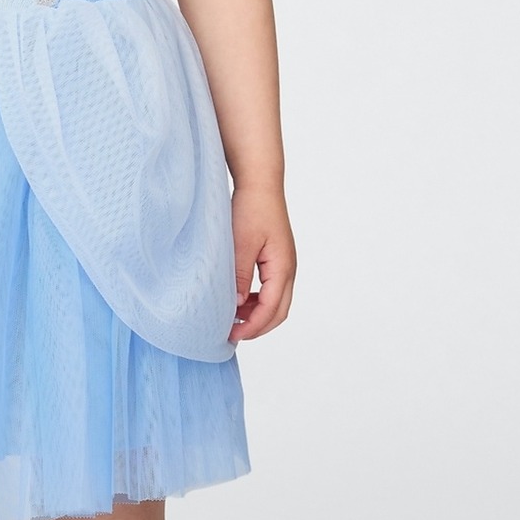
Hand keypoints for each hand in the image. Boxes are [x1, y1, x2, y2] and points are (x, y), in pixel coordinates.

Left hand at [228, 183, 295, 341]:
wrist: (260, 184)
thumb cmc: (252, 208)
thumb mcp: (241, 243)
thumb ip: (240, 275)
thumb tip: (237, 305)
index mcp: (282, 267)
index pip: (271, 309)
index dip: (252, 327)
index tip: (231, 335)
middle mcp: (288, 269)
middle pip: (279, 311)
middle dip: (257, 327)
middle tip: (232, 335)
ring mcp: (284, 265)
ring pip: (276, 302)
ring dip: (257, 315)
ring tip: (232, 319)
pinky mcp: (276, 260)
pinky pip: (270, 290)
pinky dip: (256, 301)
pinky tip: (238, 301)